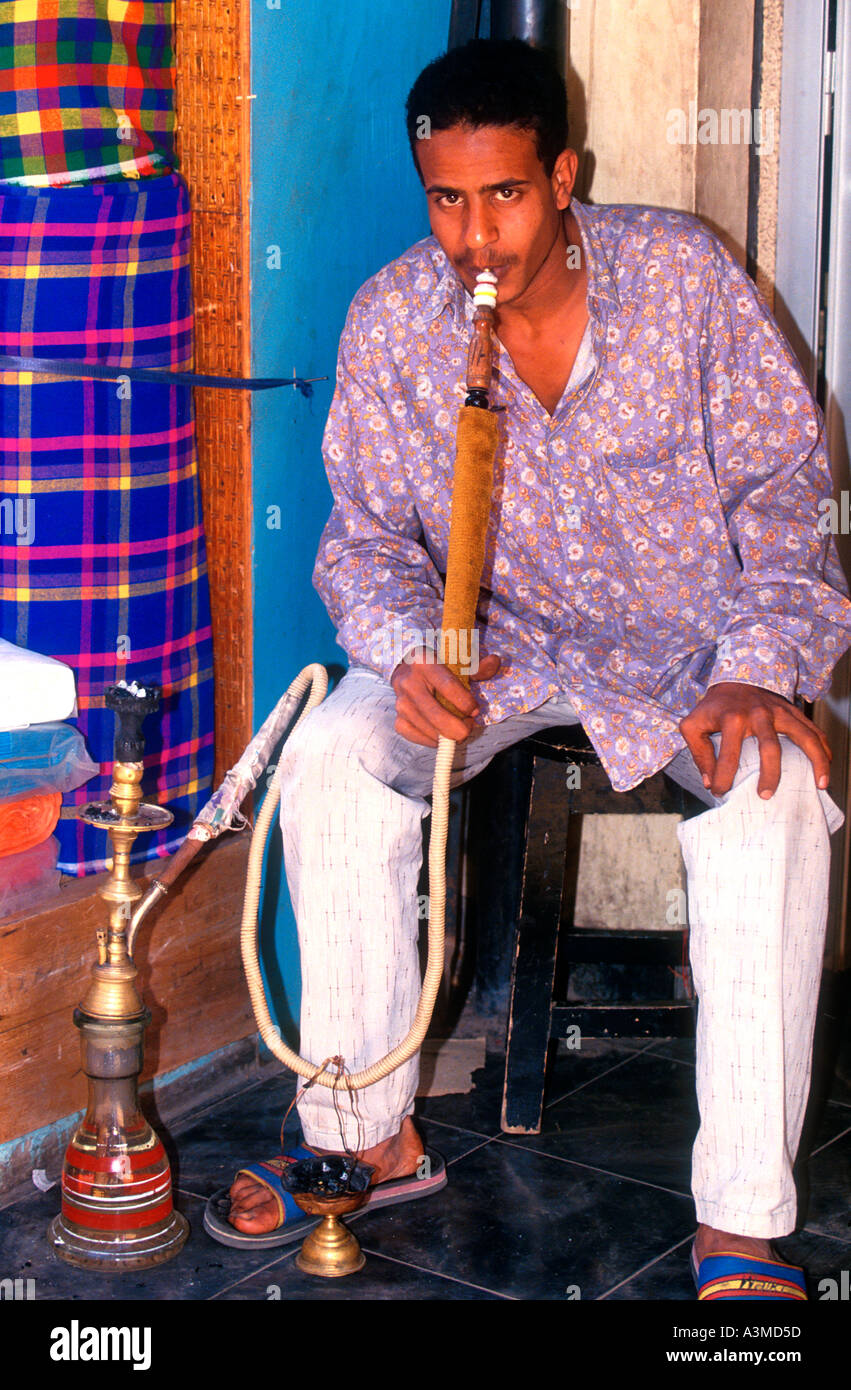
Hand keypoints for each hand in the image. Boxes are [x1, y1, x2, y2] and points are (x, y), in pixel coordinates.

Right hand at [391, 648, 501, 746]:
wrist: (406, 668)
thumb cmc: (438, 666)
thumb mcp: (456, 661)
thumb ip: (477, 666)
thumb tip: (495, 661)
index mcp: (425, 663)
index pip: (448, 687)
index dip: (465, 703)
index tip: (475, 710)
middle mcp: (409, 683)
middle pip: (436, 715)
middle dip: (458, 728)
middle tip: (469, 727)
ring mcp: (401, 703)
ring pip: (427, 729)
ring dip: (447, 736)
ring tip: (458, 730)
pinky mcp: (398, 718)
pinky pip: (415, 736)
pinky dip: (432, 741)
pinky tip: (442, 736)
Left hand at [678, 681, 831, 798]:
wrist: (733, 678)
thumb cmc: (712, 707)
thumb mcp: (693, 725)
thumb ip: (698, 753)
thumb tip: (708, 782)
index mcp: (732, 718)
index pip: (728, 755)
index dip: (723, 777)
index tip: (720, 792)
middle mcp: (758, 714)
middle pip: (770, 747)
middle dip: (770, 774)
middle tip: (764, 796)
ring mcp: (778, 711)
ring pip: (803, 736)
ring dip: (815, 760)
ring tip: (821, 785)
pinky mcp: (791, 710)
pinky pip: (812, 729)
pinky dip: (823, 747)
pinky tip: (827, 766)